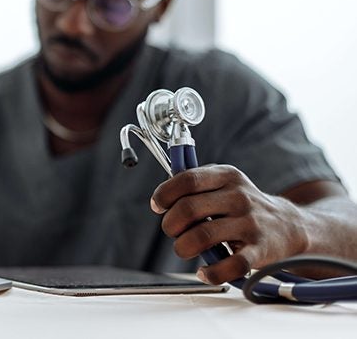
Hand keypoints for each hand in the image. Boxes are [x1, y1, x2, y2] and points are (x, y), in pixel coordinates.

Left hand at [150, 165, 307, 284]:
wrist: (289, 225)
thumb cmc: (243, 205)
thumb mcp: (223, 183)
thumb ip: (194, 185)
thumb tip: (161, 199)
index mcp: (227, 176)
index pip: (187, 179)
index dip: (165, 194)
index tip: (158, 206)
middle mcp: (239, 196)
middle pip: (188, 209)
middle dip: (170, 225)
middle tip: (173, 232)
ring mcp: (250, 223)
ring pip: (201, 237)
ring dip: (183, 247)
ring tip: (185, 249)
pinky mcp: (260, 250)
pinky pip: (230, 266)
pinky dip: (211, 272)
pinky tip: (204, 271)